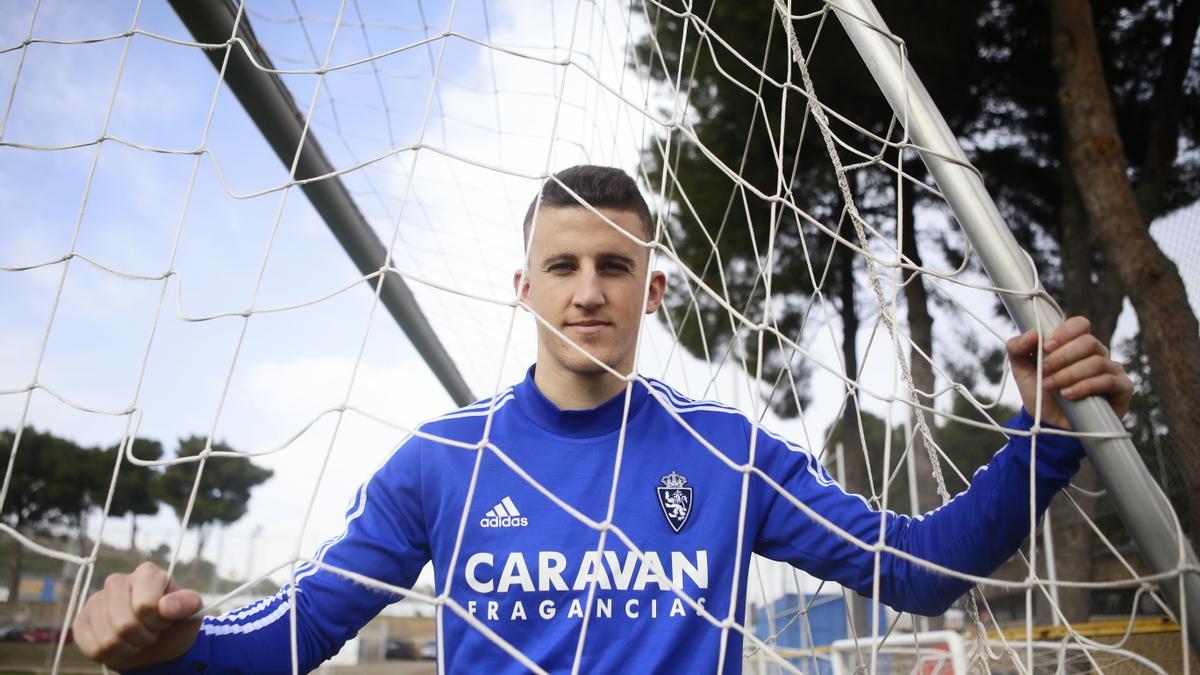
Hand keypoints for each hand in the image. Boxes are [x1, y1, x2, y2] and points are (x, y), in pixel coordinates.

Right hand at [73, 561, 202, 670]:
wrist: (156, 642)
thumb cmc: (174, 623)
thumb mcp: (190, 613)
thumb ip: (186, 604)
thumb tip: (166, 607)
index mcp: (147, 573)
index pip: (146, 605)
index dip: (158, 621)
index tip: (165, 621)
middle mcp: (118, 581)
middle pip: (125, 625)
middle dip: (144, 637)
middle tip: (151, 632)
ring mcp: (96, 599)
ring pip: (108, 640)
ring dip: (129, 648)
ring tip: (137, 638)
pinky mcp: (81, 620)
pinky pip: (93, 648)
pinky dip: (112, 655)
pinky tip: (121, 644)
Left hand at [1007, 315, 1132, 428]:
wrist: (1049, 425)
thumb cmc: (1039, 394)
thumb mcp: (1021, 371)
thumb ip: (1017, 349)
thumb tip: (1032, 333)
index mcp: (1075, 344)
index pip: (1080, 324)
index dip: (1064, 332)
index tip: (1046, 346)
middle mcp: (1096, 354)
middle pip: (1089, 342)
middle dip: (1063, 357)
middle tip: (1045, 371)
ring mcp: (1111, 370)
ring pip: (1097, 362)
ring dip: (1070, 374)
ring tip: (1052, 387)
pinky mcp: (1121, 388)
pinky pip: (1108, 380)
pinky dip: (1085, 386)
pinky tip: (1068, 395)